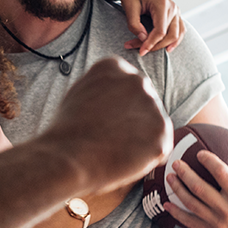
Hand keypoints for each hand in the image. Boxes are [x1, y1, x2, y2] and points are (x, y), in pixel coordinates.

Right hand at [42, 58, 171, 193]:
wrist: (66, 158)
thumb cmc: (66, 133)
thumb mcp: (80, 93)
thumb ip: (104, 88)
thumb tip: (117, 94)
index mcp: (115, 67)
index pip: (128, 88)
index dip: (116, 111)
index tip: (102, 123)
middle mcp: (137, 80)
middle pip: (144, 106)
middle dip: (131, 124)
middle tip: (109, 140)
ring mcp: (151, 104)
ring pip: (154, 128)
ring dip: (139, 141)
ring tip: (113, 150)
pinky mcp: (161, 131)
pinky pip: (160, 149)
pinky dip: (146, 159)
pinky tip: (124, 159)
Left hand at [119, 0, 184, 55]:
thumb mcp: (129, 8)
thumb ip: (134, 24)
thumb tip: (143, 39)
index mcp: (162, 4)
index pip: (160, 31)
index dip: (151, 44)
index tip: (140, 52)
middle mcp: (172, 7)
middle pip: (170, 34)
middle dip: (156, 46)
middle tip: (140, 50)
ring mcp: (176, 10)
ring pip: (177, 34)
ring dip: (166, 45)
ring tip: (154, 51)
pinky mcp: (175, 13)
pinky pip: (180, 29)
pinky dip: (175, 39)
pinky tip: (168, 48)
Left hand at [164, 144, 227, 227]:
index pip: (221, 173)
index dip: (209, 161)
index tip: (200, 153)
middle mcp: (227, 210)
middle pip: (200, 189)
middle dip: (185, 174)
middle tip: (176, 163)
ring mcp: (218, 223)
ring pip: (191, 204)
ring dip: (178, 190)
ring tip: (169, 177)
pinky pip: (190, 222)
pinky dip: (176, 213)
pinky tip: (167, 204)